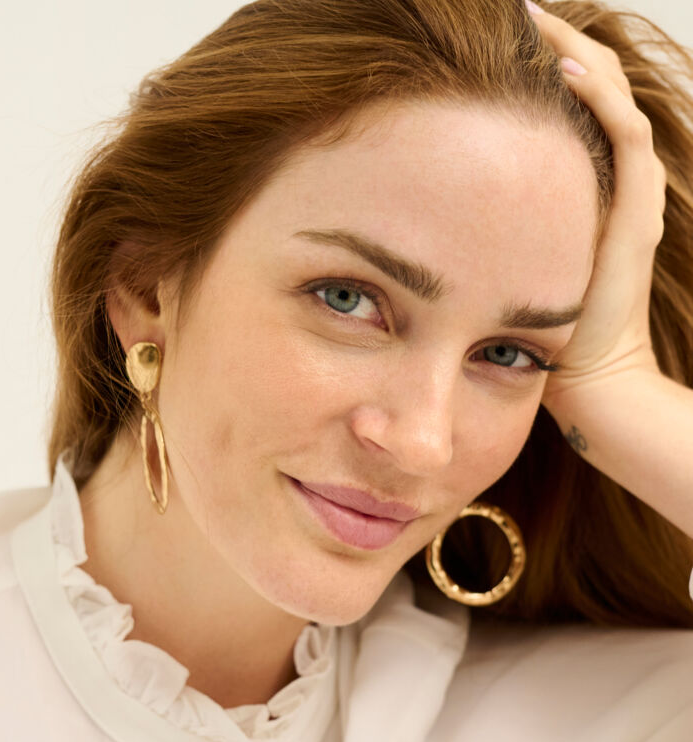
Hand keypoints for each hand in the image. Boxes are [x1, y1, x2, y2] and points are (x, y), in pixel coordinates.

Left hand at [525, 2, 668, 416]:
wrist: (591, 376)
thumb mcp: (513, 254)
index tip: (497, 33)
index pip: (577, 98)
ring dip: (574, 51)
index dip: (545, 59)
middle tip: (515, 7)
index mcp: (593, 181)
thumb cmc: (543, 327)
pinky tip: (560, 68)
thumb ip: (491, 217)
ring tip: (532, 17)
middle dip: (558, 39)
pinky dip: (596, 96)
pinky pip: (625, 134)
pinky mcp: (638, 211)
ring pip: (614, 94)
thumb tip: (432, 187)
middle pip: (598, 80)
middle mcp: (620, 176)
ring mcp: (636, 190)